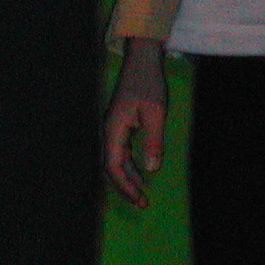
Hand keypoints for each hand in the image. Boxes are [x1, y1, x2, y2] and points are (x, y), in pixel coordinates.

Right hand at [102, 37, 168, 206]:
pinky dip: (129, 166)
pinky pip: (121, 152)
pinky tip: (142, 175)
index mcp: (113, 129)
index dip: (124, 185)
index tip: (139, 198)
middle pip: (110, 167)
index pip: (112, 165)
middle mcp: (108, 130)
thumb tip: (152, 170)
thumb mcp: (155, 113)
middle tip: (142, 204)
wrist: (142, 60)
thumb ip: (153, 141)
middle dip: (125, 187)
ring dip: (127, 178)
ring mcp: (113, 128)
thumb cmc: (148, 83)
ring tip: (142, 196)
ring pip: (115, 160)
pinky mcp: (120, 125)